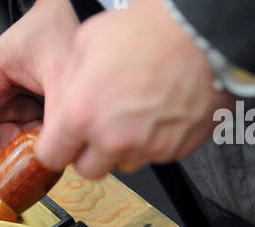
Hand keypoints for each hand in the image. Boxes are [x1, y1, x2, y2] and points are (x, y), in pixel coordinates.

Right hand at [0, 0, 78, 190]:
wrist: (73, 13)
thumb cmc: (57, 30)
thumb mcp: (62, 71)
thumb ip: (57, 114)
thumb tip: (52, 157)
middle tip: (16, 185)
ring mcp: (0, 104)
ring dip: (15, 161)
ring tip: (40, 161)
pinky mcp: (15, 113)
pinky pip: (15, 143)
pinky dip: (29, 153)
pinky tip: (47, 150)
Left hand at [36, 0, 230, 177]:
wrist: (203, 32)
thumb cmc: (151, 29)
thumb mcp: (88, 40)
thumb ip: (69, 81)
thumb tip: (64, 98)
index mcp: (82, 115)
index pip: (51, 156)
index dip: (55, 147)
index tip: (60, 141)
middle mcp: (112, 140)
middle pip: (88, 169)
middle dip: (89, 151)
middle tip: (99, 123)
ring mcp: (145, 149)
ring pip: (122, 164)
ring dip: (121, 146)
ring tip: (133, 110)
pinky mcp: (173, 151)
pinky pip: (153, 155)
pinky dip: (152, 140)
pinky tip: (157, 110)